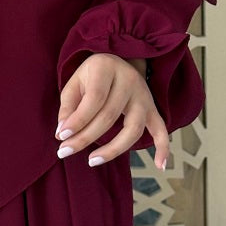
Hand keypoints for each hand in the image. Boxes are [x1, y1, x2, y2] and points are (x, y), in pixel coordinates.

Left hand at [55, 53, 168, 169]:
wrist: (119, 60)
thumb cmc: (92, 75)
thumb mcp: (75, 82)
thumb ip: (68, 106)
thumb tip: (62, 134)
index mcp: (106, 67)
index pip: (94, 99)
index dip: (77, 120)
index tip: (61, 137)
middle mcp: (129, 80)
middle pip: (109, 116)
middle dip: (86, 137)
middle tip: (65, 151)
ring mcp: (144, 96)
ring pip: (133, 129)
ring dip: (113, 149)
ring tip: (92, 161)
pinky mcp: (153, 109)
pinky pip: (162, 130)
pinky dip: (163, 148)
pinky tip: (160, 165)